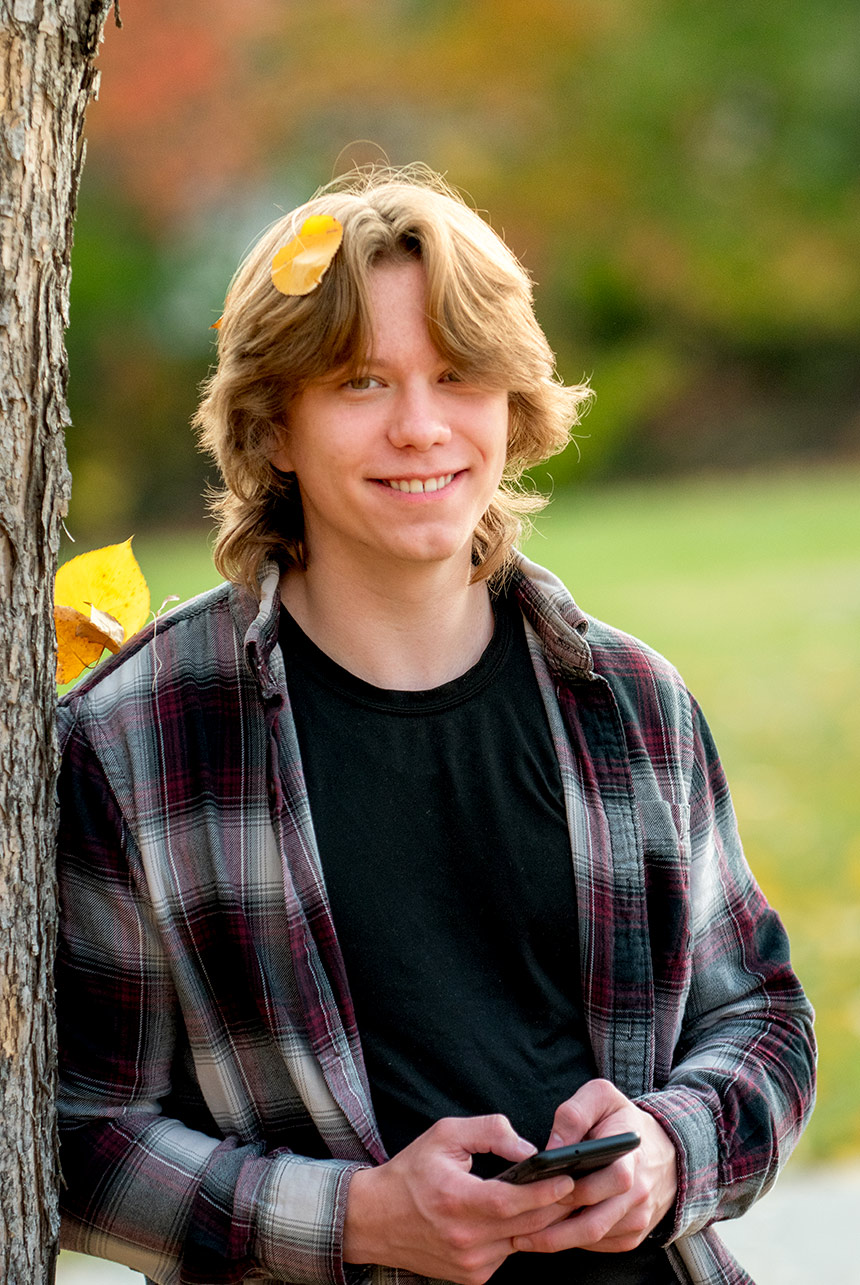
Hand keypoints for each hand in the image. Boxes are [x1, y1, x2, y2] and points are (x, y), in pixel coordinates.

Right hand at [343, 1114, 575, 1283]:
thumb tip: (528, 1149)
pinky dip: (519, 1235)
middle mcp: (464, 1239)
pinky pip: (507, 1253)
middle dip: (555, 1205)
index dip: (543, 1192)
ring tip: (560, 1198)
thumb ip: (489, 1132)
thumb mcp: (445, 1135)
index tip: (568, 1178)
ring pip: (521, 1242)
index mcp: (455, 1201)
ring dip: (541, 1222)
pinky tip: (525, 1216)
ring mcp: (469, 1263)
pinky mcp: (472, 1275)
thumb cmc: (411, 1173)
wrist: (375, 1219)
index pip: (511, 1202)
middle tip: (578, 1184)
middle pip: (525, 1225)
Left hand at [512, 1079, 677, 1255]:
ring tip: (521, 1237)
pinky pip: (599, 1244)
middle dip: (552, 1229)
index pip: (603, 1182)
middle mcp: (638, 1194)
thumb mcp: (603, 1098)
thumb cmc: (624, 1121)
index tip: (536, 1193)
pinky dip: (572, 1242)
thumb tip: (551, 1147)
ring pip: (592, 1238)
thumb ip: (575, 1113)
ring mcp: (637, 1219)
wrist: (666, 1151)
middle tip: (515, 1229)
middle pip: (593, 1223)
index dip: (571, 1190)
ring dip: (557, 1241)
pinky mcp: (632, 1234)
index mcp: (630, 1159)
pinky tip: (545, 1235)